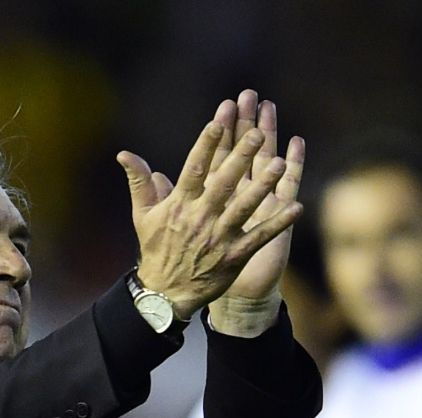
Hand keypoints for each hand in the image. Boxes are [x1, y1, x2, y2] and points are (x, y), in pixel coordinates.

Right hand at [117, 94, 304, 320]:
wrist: (165, 294)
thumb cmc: (156, 249)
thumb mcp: (143, 215)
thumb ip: (140, 182)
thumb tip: (124, 154)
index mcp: (179, 204)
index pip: (194, 168)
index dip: (206, 143)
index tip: (219, 120)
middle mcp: (200, 218)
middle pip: (223, 182)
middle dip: (240, 156)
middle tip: (257, 132)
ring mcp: (219, 238)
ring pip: (244, 207)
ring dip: (263, 185)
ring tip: (280, 163)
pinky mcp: (234, 257)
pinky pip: (259, 237)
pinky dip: (278, 223)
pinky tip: (297, 207)